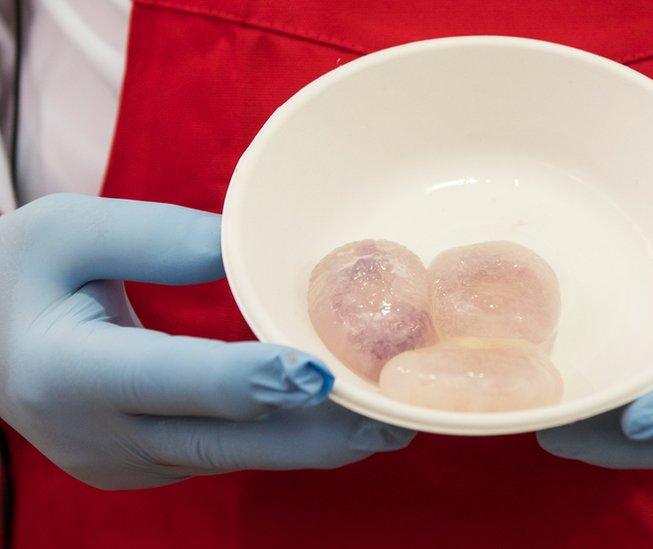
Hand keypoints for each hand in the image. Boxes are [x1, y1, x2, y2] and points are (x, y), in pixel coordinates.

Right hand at [0, 194, 412, 488]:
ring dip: (314, 441)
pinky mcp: (148, 465)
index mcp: (66, 373)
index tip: (320, 374)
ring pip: (236, 455)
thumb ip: (161, 238)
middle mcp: (99, 435)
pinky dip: (283, 436)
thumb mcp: (68, 231)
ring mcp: (125, 461)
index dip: (252, 378)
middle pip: (226, 439)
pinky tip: (340, 420)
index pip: (176, 378)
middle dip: (316, 432)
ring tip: (390, 420)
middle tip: (393, 417)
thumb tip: (254, 253)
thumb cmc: (16, 275)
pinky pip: (227, 452)